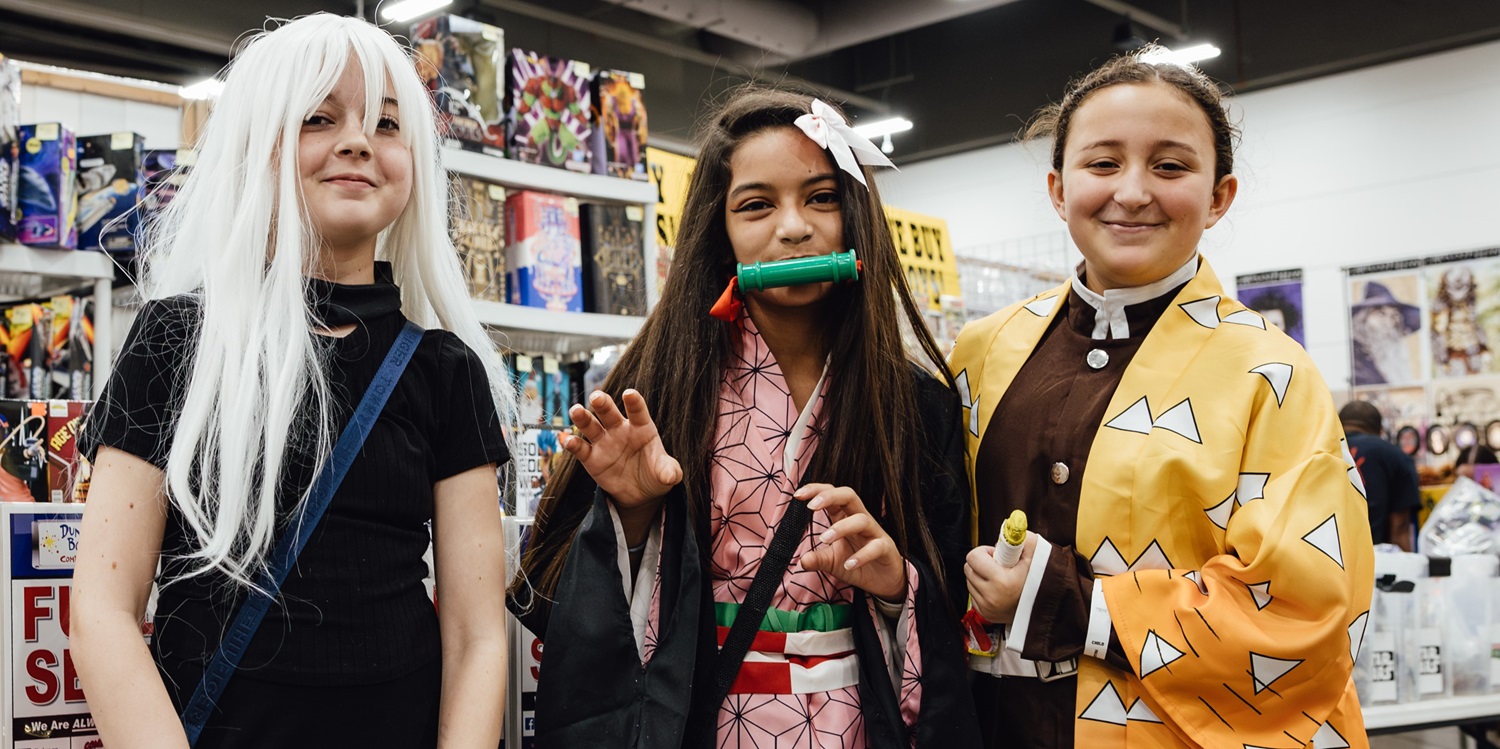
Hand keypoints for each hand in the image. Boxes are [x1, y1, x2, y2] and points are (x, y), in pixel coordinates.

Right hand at [562, 389, 682, 512]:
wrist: (640, 493)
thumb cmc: (655, 474)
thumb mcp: (666, 473)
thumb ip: (668, 471)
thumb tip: (671, 476)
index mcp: (641, 427)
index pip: (637, 411)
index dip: (633, 402)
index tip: (629, 394)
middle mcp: (620, 430)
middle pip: (609, 412)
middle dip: (602, 403)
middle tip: (597, 397)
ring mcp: (604, 442)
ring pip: (590, 425)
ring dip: (582, 417)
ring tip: (576, 410)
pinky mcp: (591, 458)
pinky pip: (580, 448)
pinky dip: (572, 443)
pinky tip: (566, 439)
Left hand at [796, 484, 906, 601]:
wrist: (883, 580)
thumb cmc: (855, 562)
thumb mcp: (832, 562)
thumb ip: (818, 559)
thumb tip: (802, 561)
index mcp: (844, 517)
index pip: (832, 495)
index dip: (816, 490)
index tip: (797, 496)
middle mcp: (860, 519)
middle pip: (849, 496)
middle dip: (830, 496)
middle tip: (810, 507)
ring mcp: (874, 533)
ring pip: (861, 519)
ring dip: (841, 527)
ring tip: (825, 539)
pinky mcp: (886, 548)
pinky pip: (876, 546)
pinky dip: (862, 555)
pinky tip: (848, 564)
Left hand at [965, 532, 1038, 623]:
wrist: (1047, 608)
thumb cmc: (1041, 580)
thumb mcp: (1036, 554)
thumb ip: (1021, 537)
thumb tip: (1010, 526)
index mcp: (1001, 581)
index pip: (973, 557)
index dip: (984, 552)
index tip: (996, 555)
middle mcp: (991, 597)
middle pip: (968, 569)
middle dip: (981, 563)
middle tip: (998, 565)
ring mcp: (987, 607)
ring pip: (969, 582)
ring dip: (980, 576)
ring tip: (1000, 577)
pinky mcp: (985, 614)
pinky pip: (973, 595)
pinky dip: (982, 589)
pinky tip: (998, 589)